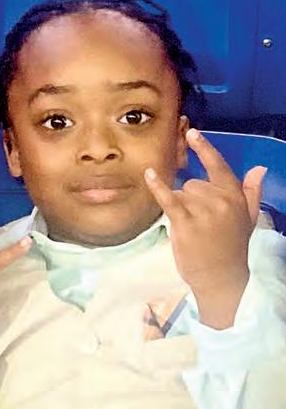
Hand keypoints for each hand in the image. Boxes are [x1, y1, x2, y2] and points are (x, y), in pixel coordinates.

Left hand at [144, 129, 264, 328]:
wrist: (221, 276)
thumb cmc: (231, 246)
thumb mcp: (249, 217)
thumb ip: (251, 191)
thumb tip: (259, 168)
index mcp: (235, 196)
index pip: (219, 166)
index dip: (204, 148)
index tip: (191, 132)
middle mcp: (220, 200)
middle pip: (192, 184)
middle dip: (191, 199)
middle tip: (200, 223)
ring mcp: (202, 211)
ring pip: (180, 194)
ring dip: (180, 208)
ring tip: (192, 229)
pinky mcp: (184, 222)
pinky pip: (168, 198)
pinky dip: (157, 187)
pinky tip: (148, 175)